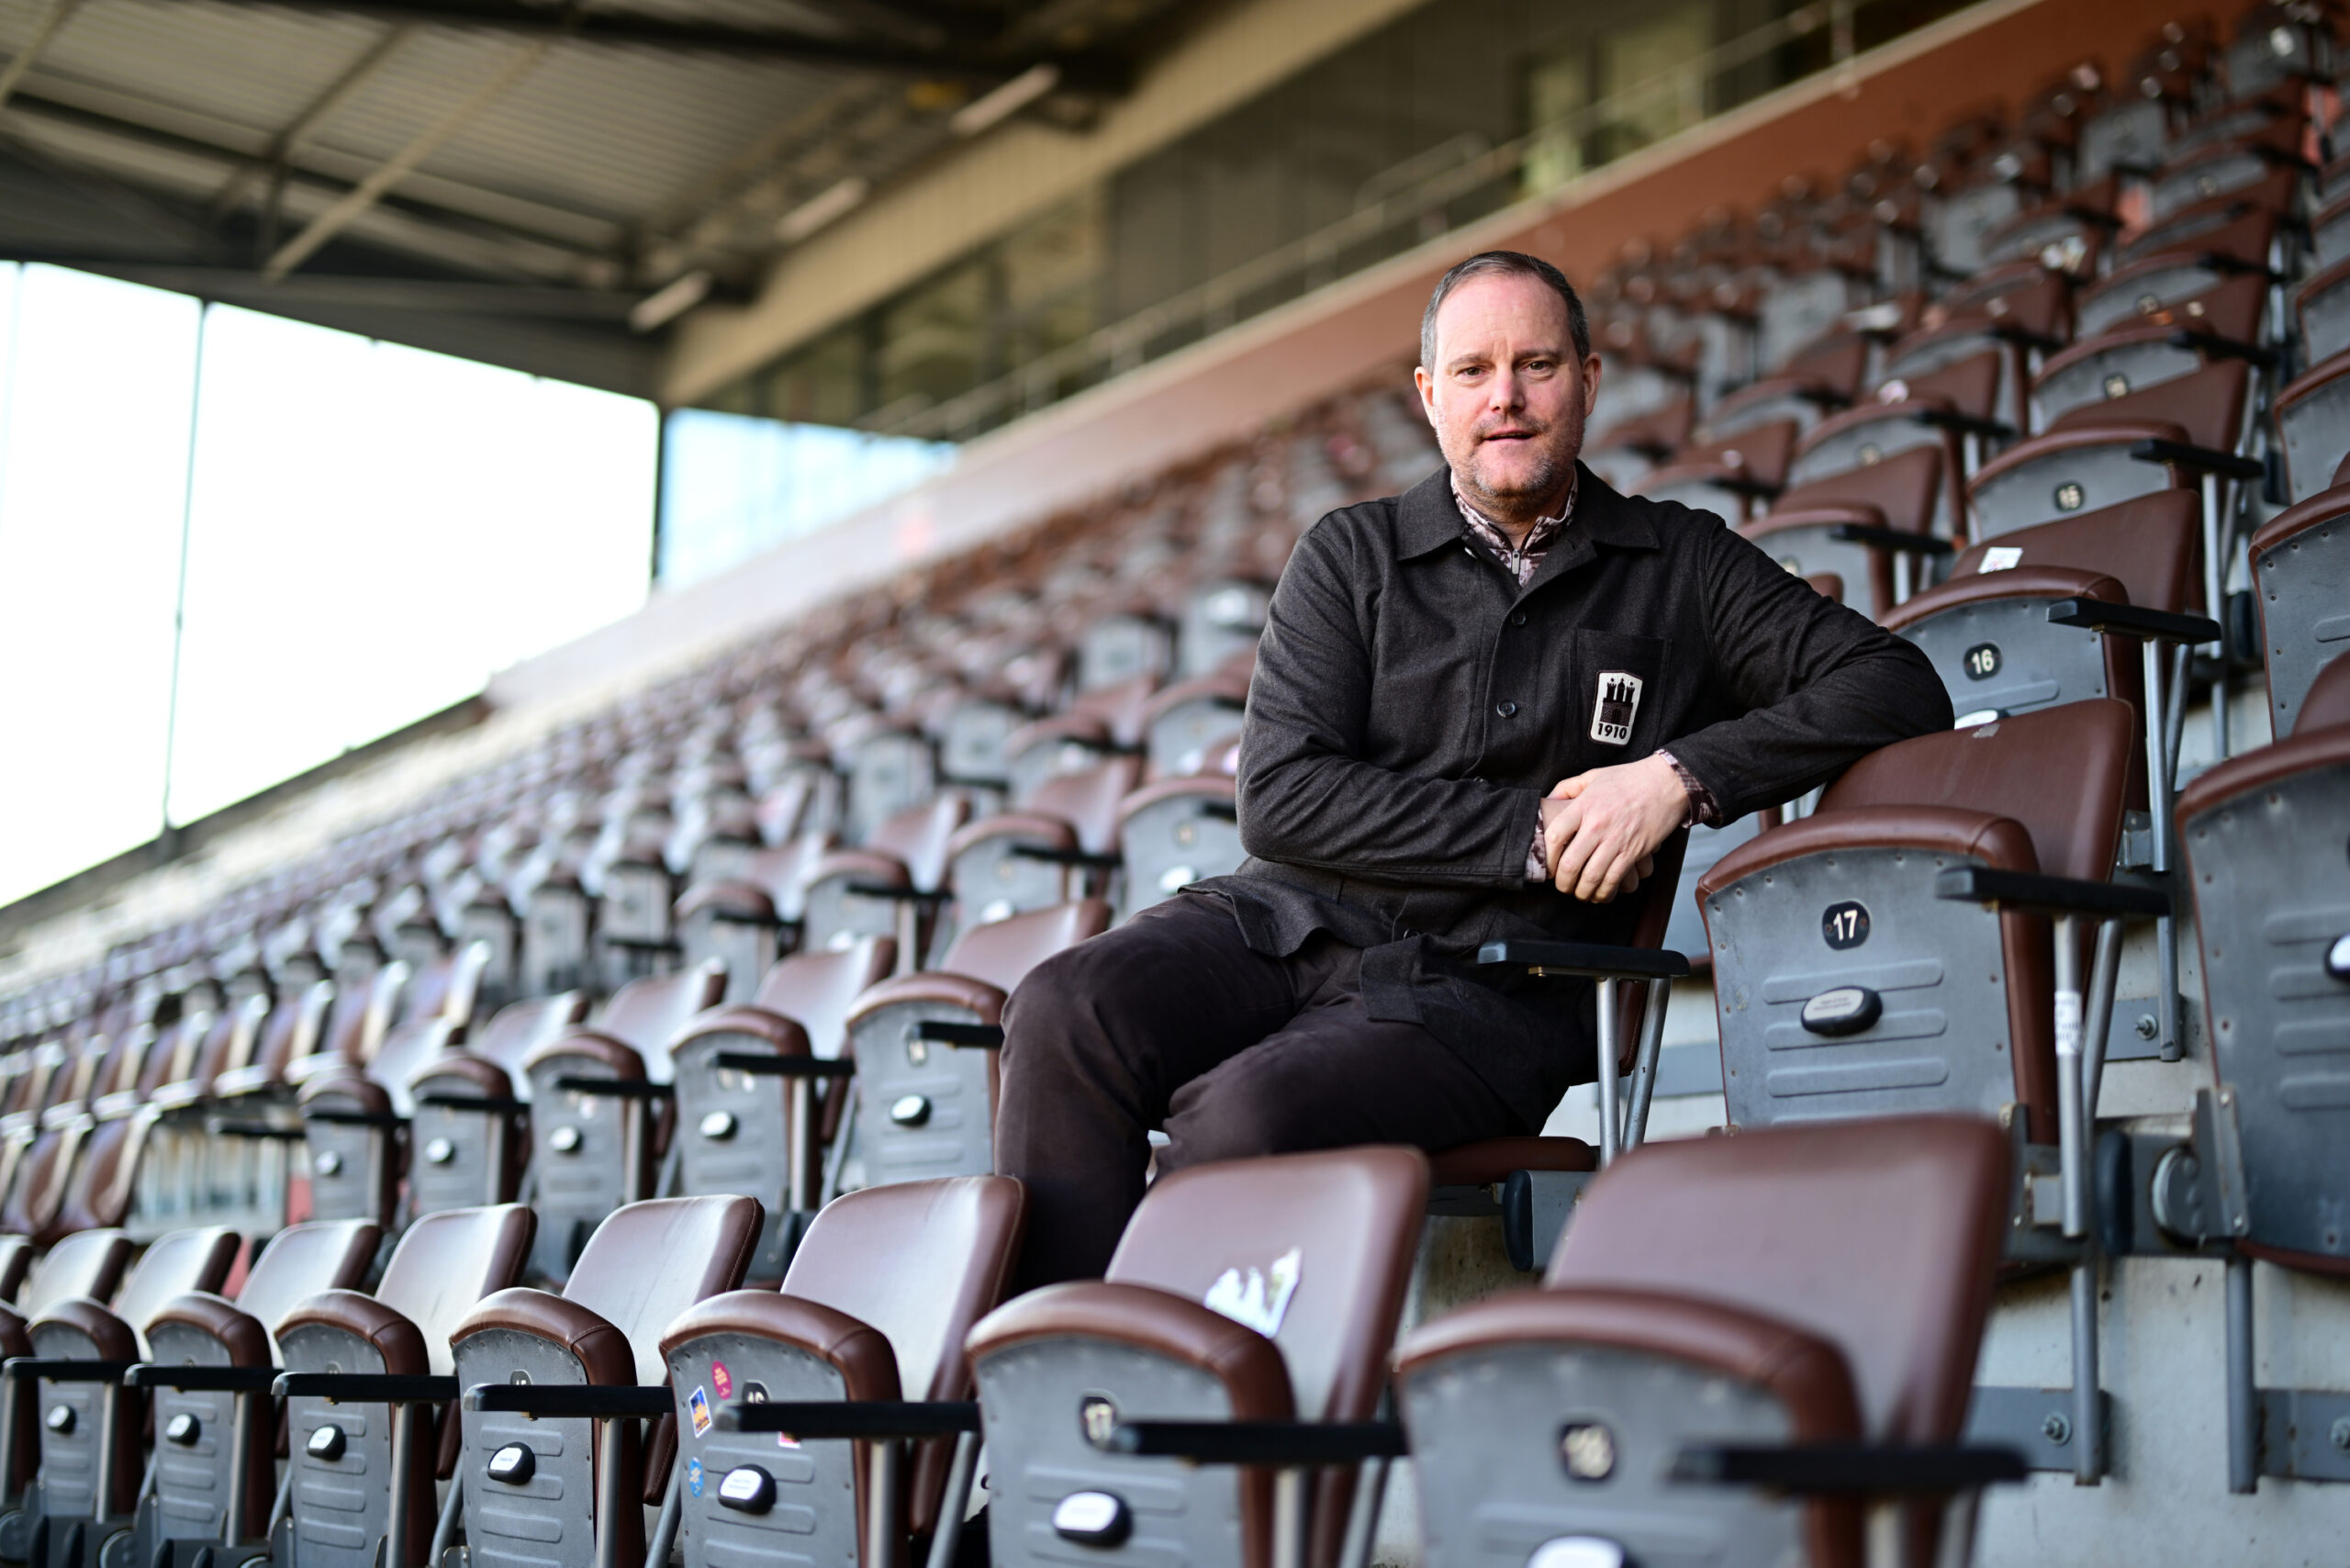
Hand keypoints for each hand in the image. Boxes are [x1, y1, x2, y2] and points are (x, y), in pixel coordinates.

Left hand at [1540, 754, 1688, 901]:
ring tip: (1580, 894)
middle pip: (1570, 863)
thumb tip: (1549, 800)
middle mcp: (1597, 825)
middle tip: (1562, 886)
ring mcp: (1616, 840)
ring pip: (1591, 876)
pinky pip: (1614, 879)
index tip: (1548, 865)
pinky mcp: (1634, 851)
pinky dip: (1604, 892)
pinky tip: (1600, 894)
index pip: (1555, 837)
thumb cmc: (1629, 778)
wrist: (1667, 782)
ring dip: (1582, 892)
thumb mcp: (1593, 776)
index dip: (1547, 857)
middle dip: (1562, 882)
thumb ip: (1568, 787)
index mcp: (1583, 806)